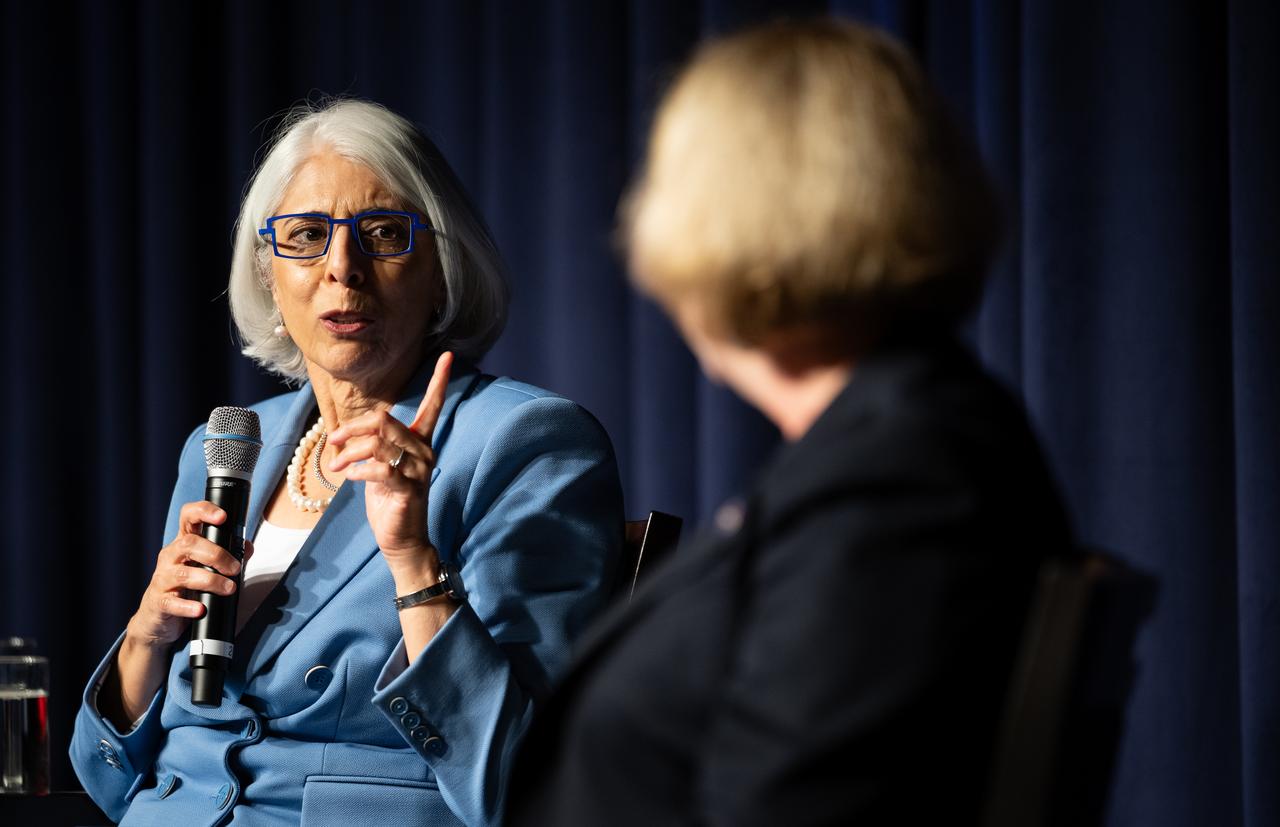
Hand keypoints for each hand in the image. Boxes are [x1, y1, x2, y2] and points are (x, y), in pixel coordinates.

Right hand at [125, 501, 249, 650]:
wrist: (160, 617)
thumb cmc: (187, 587)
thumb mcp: (207, 567)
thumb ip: (228, 555)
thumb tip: (247, 546)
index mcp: (184, 543)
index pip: (188, 517)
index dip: (203, 511)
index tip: (222, 517)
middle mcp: (170, 556)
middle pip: (189, 544)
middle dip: (216, 554)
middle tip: (235, 568)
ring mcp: (162, 578)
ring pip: (183, 573)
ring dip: (210, 580)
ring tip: (229, 588)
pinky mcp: (159, 601)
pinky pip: (172, 602)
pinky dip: (188, 606)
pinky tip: (201, 609)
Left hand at [328, 351, 453, 575]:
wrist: (402, 540)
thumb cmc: (390, 501)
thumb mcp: (382, 467)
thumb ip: (375, 445)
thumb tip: (350, 431)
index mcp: (420, 442)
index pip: (434, 405)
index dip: (440, 380)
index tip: (449, 355)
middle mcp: (424, 452)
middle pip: (384, 421)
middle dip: (352, 428)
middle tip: (334, 441)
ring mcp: (418, 470)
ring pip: (378, 442)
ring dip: (348, 452)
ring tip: (337, 464)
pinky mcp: (408, 489)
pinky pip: (379, 469)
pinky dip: (357, 471)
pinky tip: (349, 478)